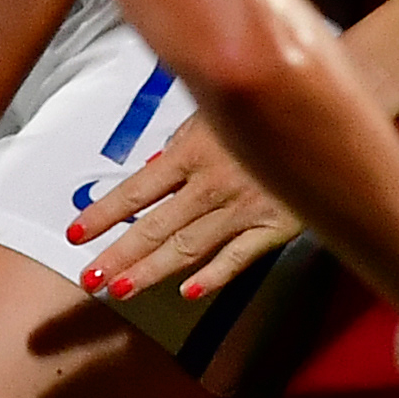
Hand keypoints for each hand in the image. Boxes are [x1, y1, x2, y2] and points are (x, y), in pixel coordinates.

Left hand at [68, 113, 302, 302]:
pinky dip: (213, 276)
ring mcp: (242, 209)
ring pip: (188, 247)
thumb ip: (182, 142)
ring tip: (121, 288)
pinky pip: (238, 257)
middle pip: (155, 225)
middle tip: (88, 278)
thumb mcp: (213, 111)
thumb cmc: (262, 105)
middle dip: (118, 254)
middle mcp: (211, 184)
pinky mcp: (274, 227)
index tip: (75, 232)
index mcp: (192, 152)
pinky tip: (187, 292)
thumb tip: (151, 170)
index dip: (104, 213)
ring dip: (152, 270)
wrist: (322, 110)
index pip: (136, 189)